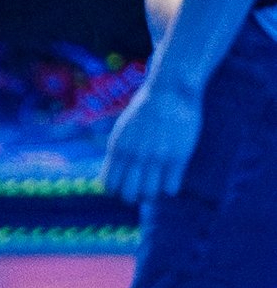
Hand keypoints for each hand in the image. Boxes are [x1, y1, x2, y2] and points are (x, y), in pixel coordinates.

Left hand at [101, 73, 202, 207]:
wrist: (170, 90)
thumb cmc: (147, 109)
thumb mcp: (123, 130)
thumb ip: (118, 151)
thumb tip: (113, 174)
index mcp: (118, 149)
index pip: (110, 185)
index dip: (117, 191)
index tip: (126, 187)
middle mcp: (135, 156)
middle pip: (129, 195)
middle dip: (134, 197)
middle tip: (143, 191)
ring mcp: (157, 157)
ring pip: (150, 194)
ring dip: (154, 195)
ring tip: (158, 186)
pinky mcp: (178, 157)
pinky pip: (171, 187)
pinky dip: (170, 189)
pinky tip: (172, 180)